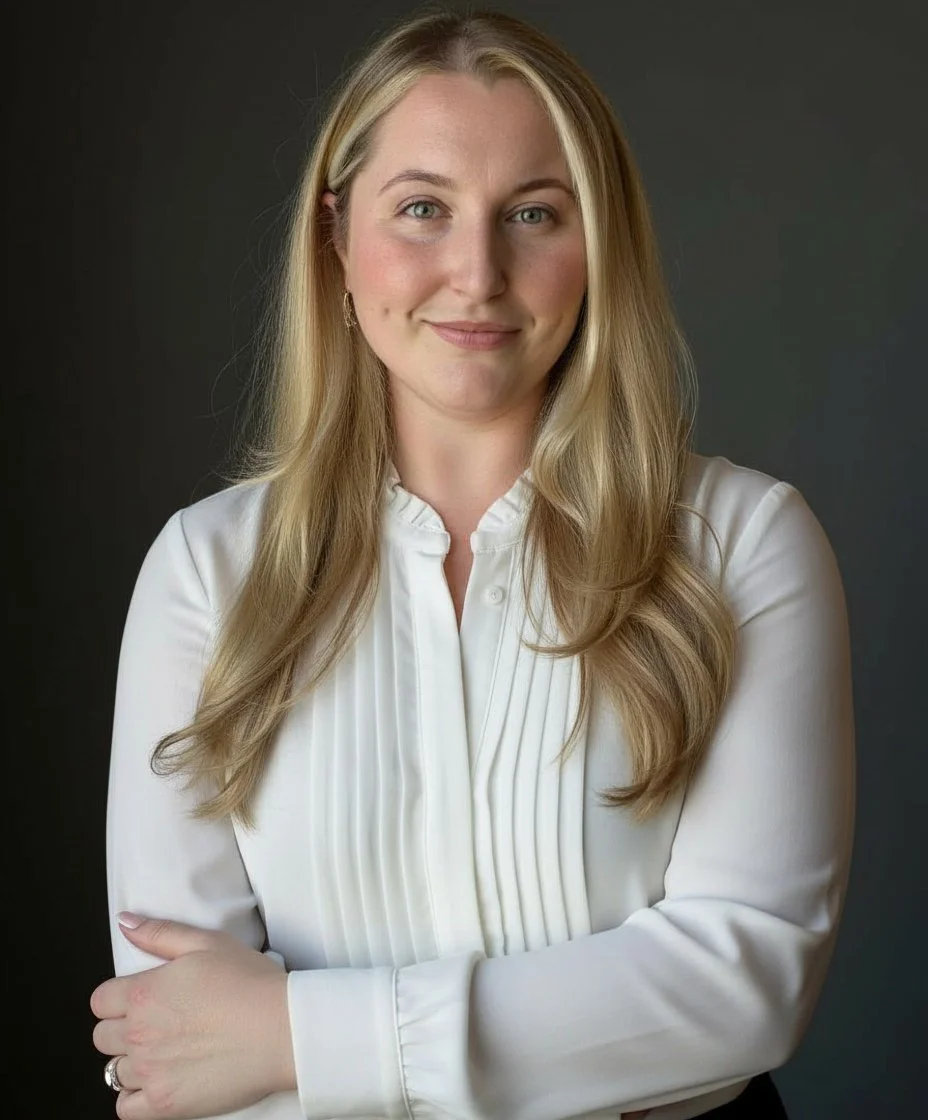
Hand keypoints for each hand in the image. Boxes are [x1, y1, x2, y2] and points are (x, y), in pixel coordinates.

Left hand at [91, 913, 294, 1118]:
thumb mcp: (207, 943)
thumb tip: (125, 922)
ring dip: (133, 1062)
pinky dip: (136, 1098)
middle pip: (102, 1036)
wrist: (283, 1029)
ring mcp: (150, 1072)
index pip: (100, 1001)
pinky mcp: (164, 1104)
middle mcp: (139, 1034)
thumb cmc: (250, 983)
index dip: (118, 998)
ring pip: (113, 1071)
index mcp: (144, 993)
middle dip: (122, 1029)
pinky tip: (161, 1081)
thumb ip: (159, 933)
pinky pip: (125, 1108)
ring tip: (165, 1052)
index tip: (141, 999)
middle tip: (157, 1024)